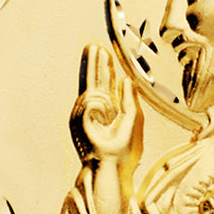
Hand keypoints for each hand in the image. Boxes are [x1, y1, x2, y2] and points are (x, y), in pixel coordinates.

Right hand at [69, 43, 141, 166]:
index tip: (104, 52)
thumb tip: (126, 80)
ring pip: (90, 88)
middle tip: (93, 46)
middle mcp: (96, 110)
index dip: (105, 68)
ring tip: (101, 80)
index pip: (105, 83)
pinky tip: (104, 114)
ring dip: (97, 79)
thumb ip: (129, 99)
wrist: (112, 168)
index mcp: (109, 109)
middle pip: (94, 80)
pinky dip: (99, 106)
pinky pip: (90, 102)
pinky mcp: (79, 120)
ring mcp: (85, 115)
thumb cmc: (124, 151)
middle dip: (94, 63)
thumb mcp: (134, 120)